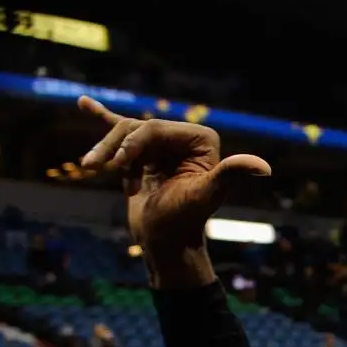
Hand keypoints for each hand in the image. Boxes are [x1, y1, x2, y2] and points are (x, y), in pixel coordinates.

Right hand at [76, 97, 270, 279]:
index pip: (157, 128)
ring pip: (123, 134)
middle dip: (115, 148)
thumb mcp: (204, 196)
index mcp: (202, 141)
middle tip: (95, 167)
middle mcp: (184, 139)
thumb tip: (263, 167)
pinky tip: (83, 103)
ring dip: (104, 149)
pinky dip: (102, 117)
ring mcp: (162, 147)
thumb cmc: (184, 222)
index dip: (134, 144)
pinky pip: (119, 130)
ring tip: (89, 166)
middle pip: (137, 130)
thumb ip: (230, 175)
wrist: (165, 243)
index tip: (120, 166)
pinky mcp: (143, 157)